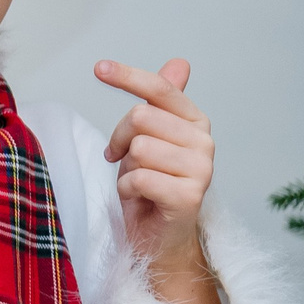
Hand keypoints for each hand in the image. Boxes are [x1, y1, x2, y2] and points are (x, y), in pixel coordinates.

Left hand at [96, 58, 226, 303]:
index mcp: (196, 122)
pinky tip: (141, 200)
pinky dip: (127, 190)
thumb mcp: (150, 139)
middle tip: (122, 159)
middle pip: (140, 117)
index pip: (160, 89)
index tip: (98, 67)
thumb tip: (180, 62)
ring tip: (139, 183)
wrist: (161, 241)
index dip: (128, 76)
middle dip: (120, 139)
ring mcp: (201, 170)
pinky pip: (138, 177)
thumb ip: (162, 102)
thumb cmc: (151, 187)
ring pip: (139, 147)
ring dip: (126, 168)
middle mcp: (205, 142)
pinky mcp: (189, 197)